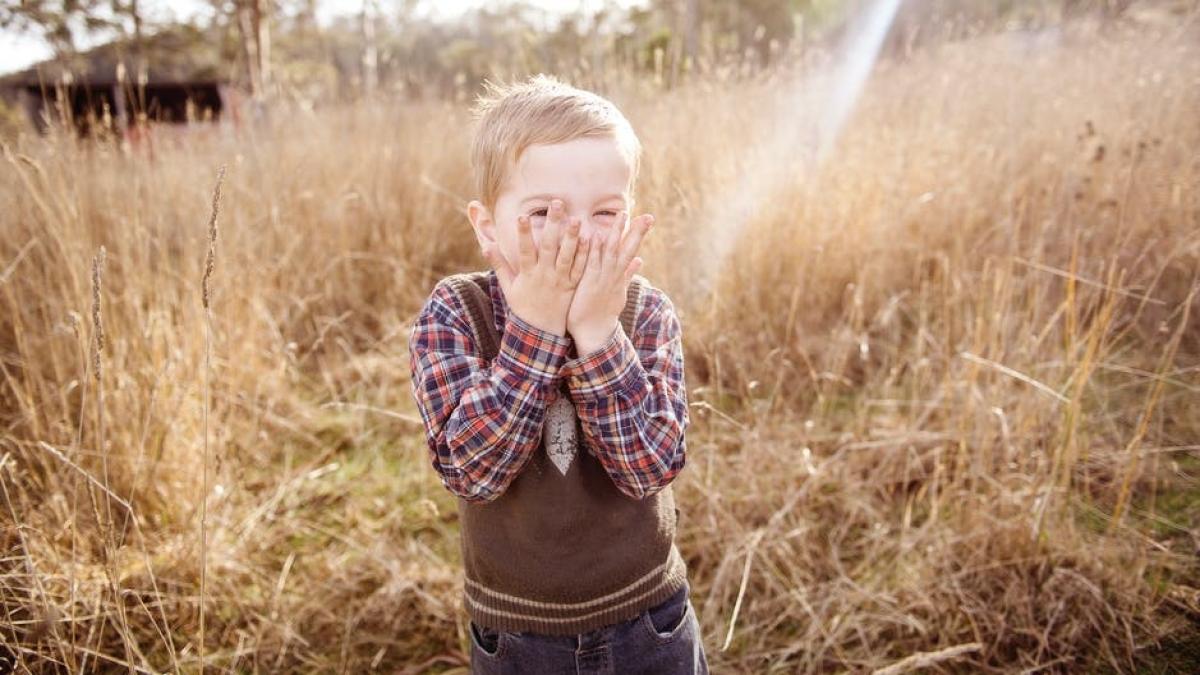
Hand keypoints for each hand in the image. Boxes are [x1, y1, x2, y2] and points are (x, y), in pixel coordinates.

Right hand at [482, 199, 590, 335]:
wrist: (541, 332)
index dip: (522, 233)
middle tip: (557, 203)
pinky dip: (585, 254)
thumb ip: (499, 264)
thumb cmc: (523, 306)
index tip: (521, 216)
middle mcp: (545, 275)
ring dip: (572, 236)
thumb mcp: (508, 287)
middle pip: (549, 246)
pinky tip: (591, 238)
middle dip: (552, 224)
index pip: (524, 250)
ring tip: (576, 218)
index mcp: (528, 274)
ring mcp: (560, 280)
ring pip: (567, 256)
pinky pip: (580, 268)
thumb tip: (486, 245)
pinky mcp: (572, 285)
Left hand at [567, 210, 653, 353]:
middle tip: (647, 215)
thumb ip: (628, 274)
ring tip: (622, 215)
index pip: (631, 250)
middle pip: (627, 249)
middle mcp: (614, 275)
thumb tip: (640, 260)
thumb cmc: (603, 312)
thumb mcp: (619, 291)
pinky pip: (592, 263)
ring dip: (617, 233)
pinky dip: (595, 250)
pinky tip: (596, 235)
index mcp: (620, 276)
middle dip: (637, 231)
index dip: (638, 233)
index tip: (646, 217)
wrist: (594, 333)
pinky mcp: (589, 283)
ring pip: (612, 252)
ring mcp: (603, 279)